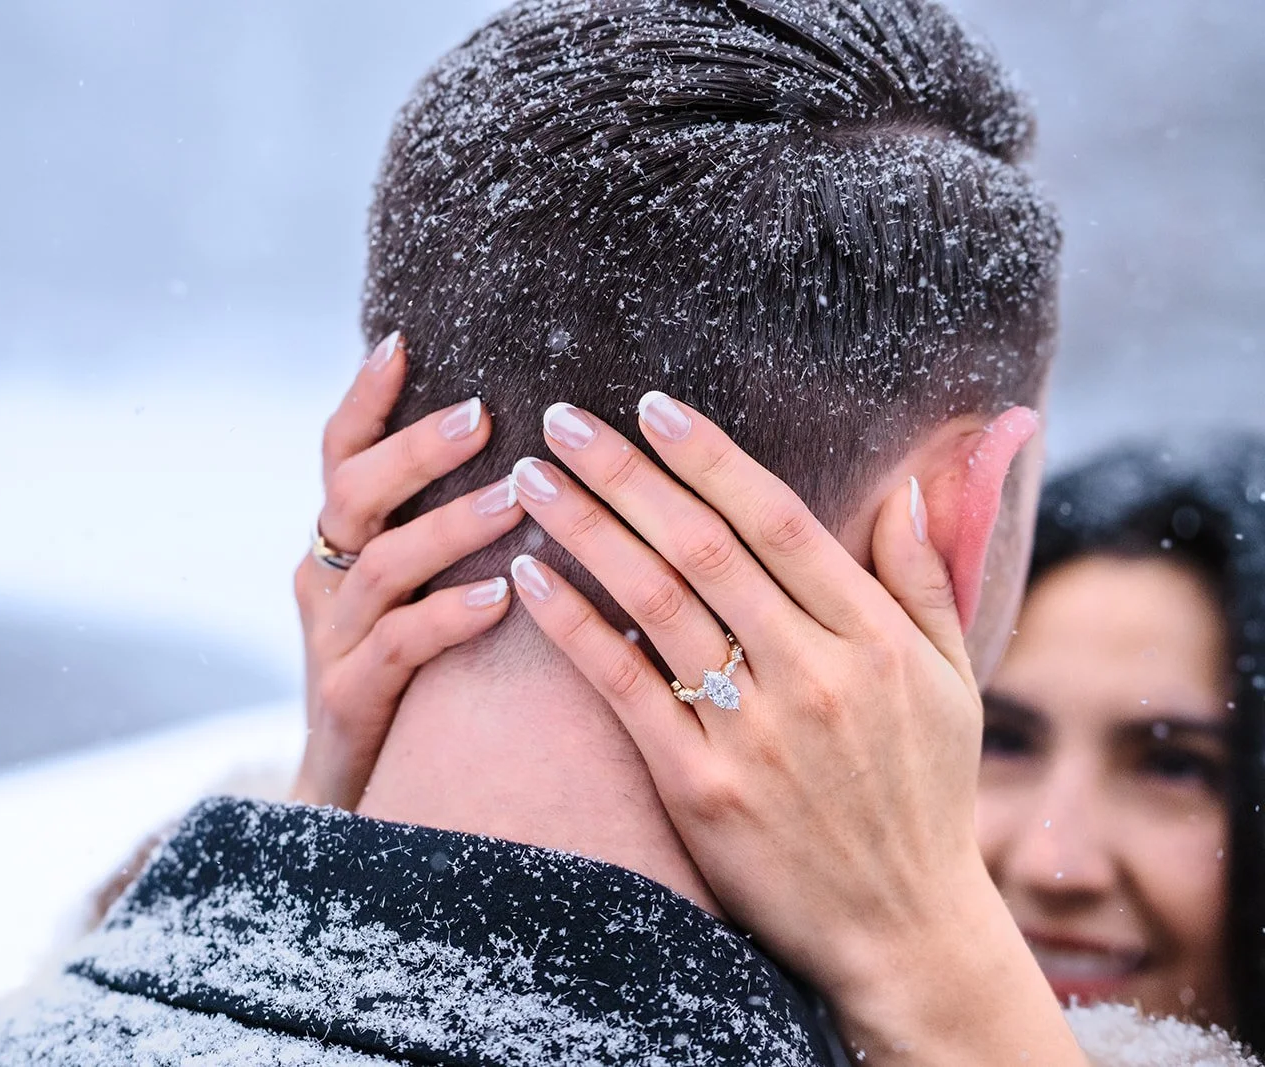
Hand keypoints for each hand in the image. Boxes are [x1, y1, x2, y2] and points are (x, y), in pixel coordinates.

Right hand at [290, 333, 523, 808]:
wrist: (360, 801)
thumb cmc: (411, 681)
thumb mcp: (414, 594)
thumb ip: (442, 528)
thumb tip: (526, 450)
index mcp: (341, 544)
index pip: (341, 453)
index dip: (365, 397)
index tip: (404, 342)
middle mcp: (326, 580)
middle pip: (353, 493)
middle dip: (414, 449)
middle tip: (483, 414)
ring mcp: (331, 641)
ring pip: (381, 565)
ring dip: (450, 527)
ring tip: (515, 499)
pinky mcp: (351, 700)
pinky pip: (397, 647)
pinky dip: (447, 617)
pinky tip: (499, 599)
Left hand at [508, 395, 1084, 1064]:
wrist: (902, 930)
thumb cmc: (924, 797)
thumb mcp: (955, 683)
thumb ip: (926, 579)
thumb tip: (905, 484)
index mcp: (876, 639)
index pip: (778, 520)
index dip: (709, 456)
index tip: (653, 406)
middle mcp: (816, 674)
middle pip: (701, 547)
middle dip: (623, 473)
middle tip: (560, 418)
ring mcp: (755, 734)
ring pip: (653, 603)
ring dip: (585, 530)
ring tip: (531, 480)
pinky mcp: (701, 788)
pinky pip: (623, 688)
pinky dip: (573, 626)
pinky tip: (529, 577)